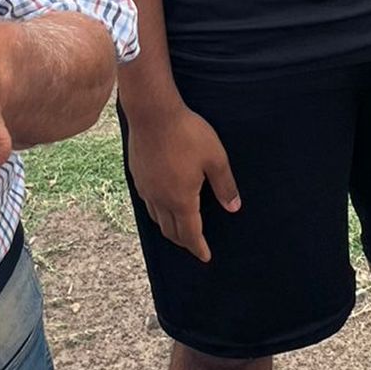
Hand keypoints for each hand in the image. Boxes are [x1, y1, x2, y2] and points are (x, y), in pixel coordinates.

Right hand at [126, 101, 239, 262]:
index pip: (190, 234)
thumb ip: (224, 185)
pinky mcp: (137, 174)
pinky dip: (157, 211)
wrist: (152, 112)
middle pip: (170, 231)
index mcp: (181, 199)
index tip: (205, 257)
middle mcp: (160, 199)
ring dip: (168, 228)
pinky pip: (148, 202)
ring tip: (179, 228)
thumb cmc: (187, 133)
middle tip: (194, 245)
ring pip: (156, 218)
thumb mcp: (215, 158)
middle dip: (184, 242)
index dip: (198, 248)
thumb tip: (233, 207)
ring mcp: (145, 187)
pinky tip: (163, 202)